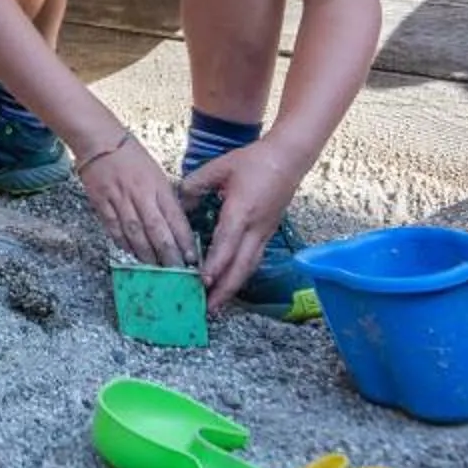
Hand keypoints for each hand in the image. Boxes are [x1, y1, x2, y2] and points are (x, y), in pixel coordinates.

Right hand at [76, 135, 195, 267]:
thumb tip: (175, 226)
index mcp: (158, 185)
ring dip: (146, 254)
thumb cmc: (132, 156)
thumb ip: (165, 199)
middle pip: (156, 230)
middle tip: (176, 272)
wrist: (99, 141)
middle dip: (168, 254)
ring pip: (135, 232)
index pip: (175, 217)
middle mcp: (140, 194)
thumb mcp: (156, 174)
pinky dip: (123, 243)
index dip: (184, 240)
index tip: (192, 258)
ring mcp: (119, 199)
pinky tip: (131, 254)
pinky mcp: (101, 203)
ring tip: (155, 269)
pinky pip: (114, 228)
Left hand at [181, 138, 302, 311]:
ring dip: (233, 287)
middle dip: (225, 290)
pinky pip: (254, 260)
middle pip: (241, 266)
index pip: (226, 244)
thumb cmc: (254, 161)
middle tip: (208, 309)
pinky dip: (241, 275)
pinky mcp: (268, 233)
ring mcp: (264, 233)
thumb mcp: (220, 166)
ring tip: (216, 304)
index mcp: (241, 211)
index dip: (214, 266)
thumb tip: (178, 202)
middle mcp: (255, 228)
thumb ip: (196, 185)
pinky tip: (229, 283)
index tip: (202, 283)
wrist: (288, 158)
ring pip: (249, 267)